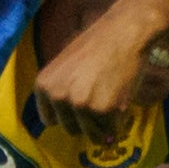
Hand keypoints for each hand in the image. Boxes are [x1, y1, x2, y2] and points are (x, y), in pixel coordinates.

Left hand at [32, 4, 158, 130]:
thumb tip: (65, 126)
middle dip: (87, 122)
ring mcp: (81, 105)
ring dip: (104, 126)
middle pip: (71, 130)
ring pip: (93, 135)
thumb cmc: (97, 46)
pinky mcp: (105, 110)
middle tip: (101, 100)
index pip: (50, 121)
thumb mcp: (65, 68)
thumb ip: (61, 93)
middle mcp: (58, 97)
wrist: (123, 32)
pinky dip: (119, 123)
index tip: (79, 108)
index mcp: (44, 86)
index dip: (68, 116)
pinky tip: (121, 100)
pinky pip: (112, 131)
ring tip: (111, 100)